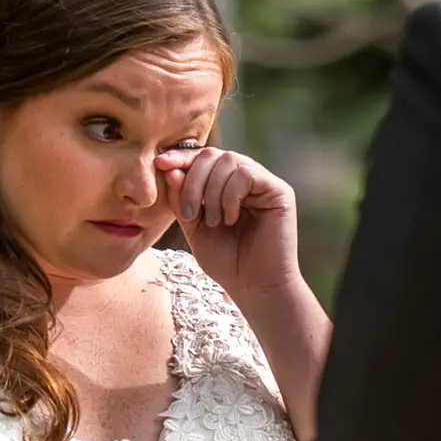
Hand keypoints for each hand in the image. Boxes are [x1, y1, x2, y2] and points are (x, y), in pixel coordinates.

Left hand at [159, 148, 301, 298]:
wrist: (253, 286)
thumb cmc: (225, 261)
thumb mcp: (192, 226)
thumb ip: (180, 198)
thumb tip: (169, 167)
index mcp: (225, 184)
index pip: (201, 158)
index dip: (180, 158)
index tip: (160, 165)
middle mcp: (246, 179)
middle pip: (213, 154)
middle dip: (193, 180)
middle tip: (189, 213)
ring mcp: (264, 183)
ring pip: (229, 160)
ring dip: (212, 192)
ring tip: (213, 221)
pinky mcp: (279, 191)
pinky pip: (247, 173)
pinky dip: (230, 195)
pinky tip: (231, 218)